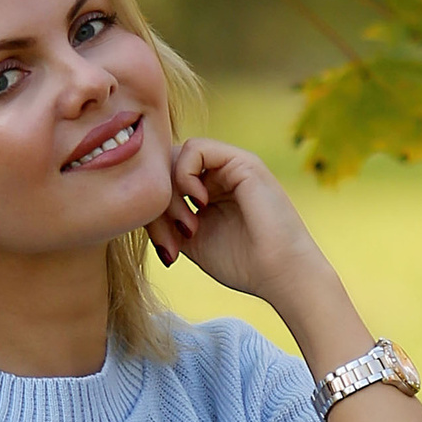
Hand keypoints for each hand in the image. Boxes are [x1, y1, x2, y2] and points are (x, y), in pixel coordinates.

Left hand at [148, 136, 334, 317]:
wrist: (282, 274)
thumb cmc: (244, 264)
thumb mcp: (191, 240)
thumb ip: (167, 219)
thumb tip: (140, 206)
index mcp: (209, 191)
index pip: (164, 182)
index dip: (155, 210)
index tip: (168, 248)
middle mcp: (219, 174)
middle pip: (164, 168)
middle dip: (158, 204)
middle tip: (171, 240)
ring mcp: (231, 165)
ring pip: (176, 155)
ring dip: (171, 191)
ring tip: (187, 225)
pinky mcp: (242, 161)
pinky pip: (196, 148)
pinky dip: (185, 174)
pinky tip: (198, 202)